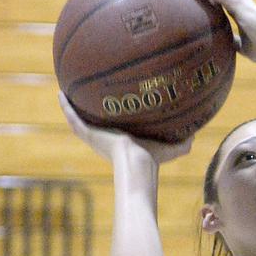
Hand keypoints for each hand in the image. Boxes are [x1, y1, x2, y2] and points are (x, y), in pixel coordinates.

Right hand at [58, 92, 193, 164]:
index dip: (111, 119)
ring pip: (78, 119)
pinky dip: (66, 106)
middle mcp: (105, 139)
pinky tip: (61, 93)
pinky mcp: (87, 134)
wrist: (137, 164)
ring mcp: (94, 137)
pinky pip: (73, 117)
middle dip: (89, 110)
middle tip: (84, 95)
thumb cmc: (153, 160)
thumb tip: (195, 137)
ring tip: (65, 91)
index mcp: (120, 141)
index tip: (110, 106)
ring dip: (71, 106)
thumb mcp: (171, 148)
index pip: (113, 128)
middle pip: (93, 123)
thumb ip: (183, 142)